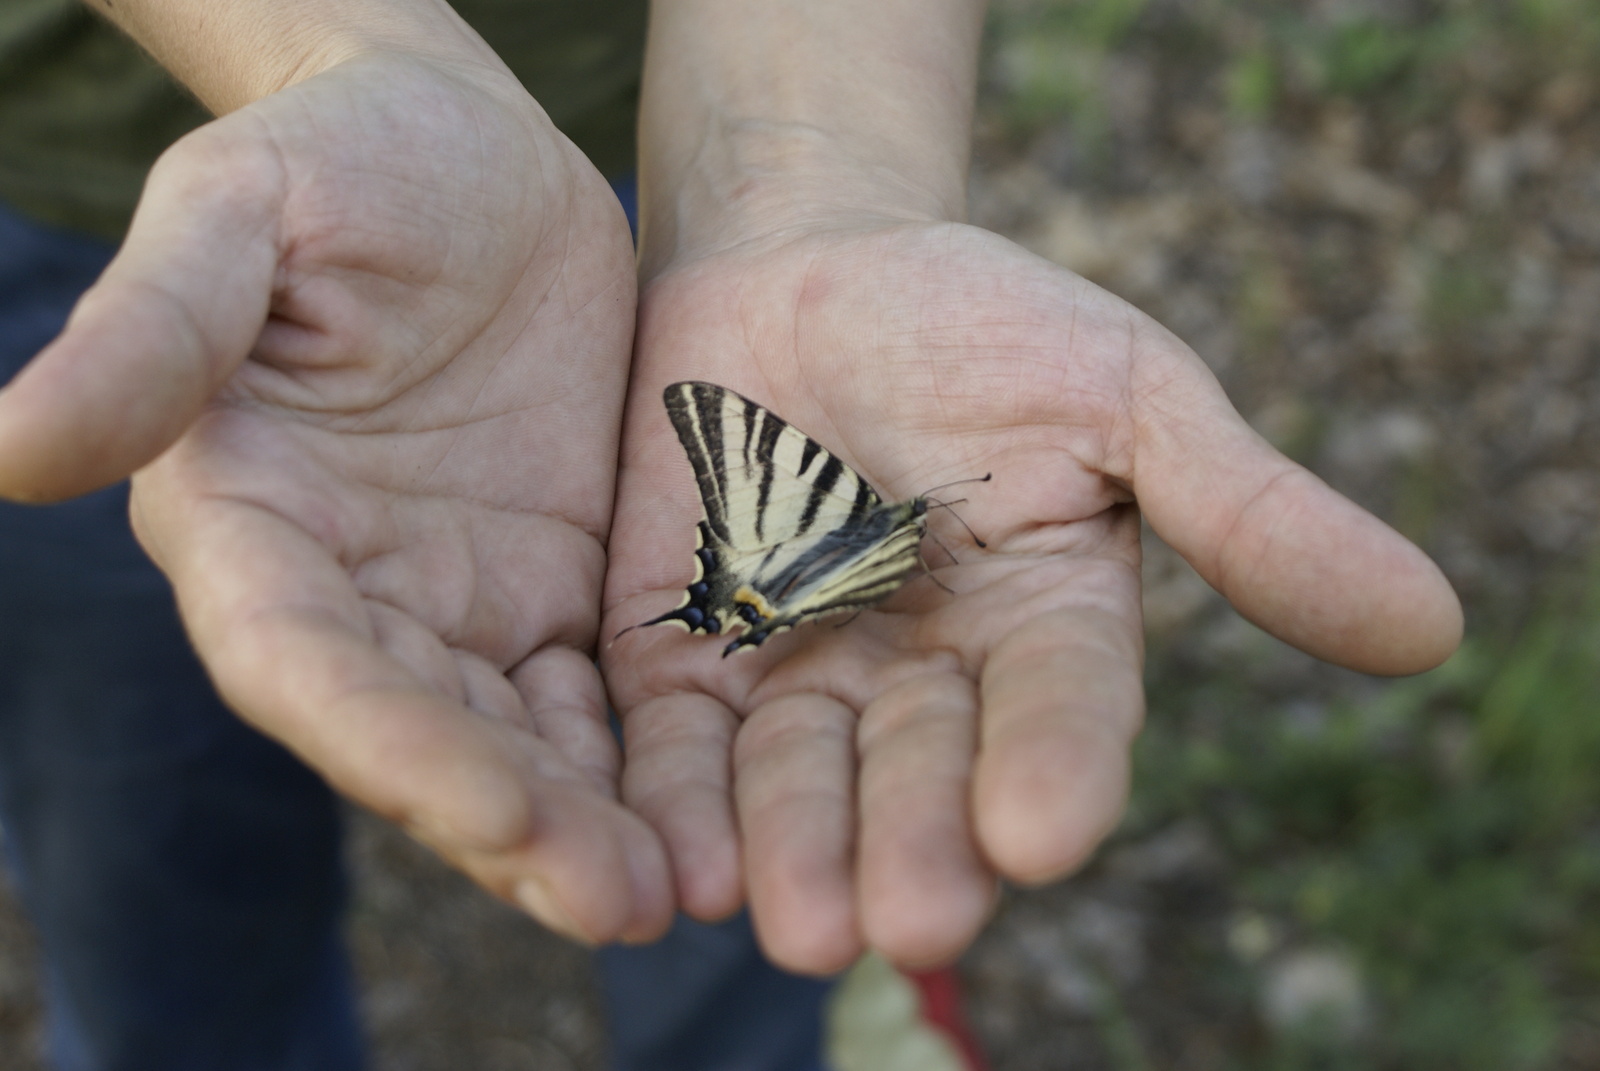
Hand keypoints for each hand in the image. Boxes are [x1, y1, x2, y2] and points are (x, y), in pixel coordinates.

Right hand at [0, 51, 671, 944]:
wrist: (469, 150)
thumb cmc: (341, 159)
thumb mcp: (242, 212)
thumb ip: (154, 333)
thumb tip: (11, 451)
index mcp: (250, 520)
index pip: (304, 662)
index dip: (392, 743)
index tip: (501, 808)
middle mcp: (349, 586)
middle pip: (420, 735)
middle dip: (512, 825)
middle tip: (622, 903)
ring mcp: (458, 597)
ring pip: (516, 740)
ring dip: (585, 826)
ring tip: (675, 895)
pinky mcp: (553, 585)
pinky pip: (596, 693)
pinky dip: (639, 760)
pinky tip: (704, 813)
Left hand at [602, 220, 1461, 971]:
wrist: (803, 260)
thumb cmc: (980, 318)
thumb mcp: (1125, 390)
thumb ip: (1246, 509)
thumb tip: (1434, 628)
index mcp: (1044, 626)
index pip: (1060, 710)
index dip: (1054, 766)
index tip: (1041, 831)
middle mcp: (925, 676)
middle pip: (922, 772)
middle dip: (914, 842)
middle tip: (906, 919)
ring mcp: (798, 669)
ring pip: (798, 777)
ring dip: (794, 847)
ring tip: (790, 921)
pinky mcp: (683, 653)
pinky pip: (676, 739)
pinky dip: (677, 799)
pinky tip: (678, 863)